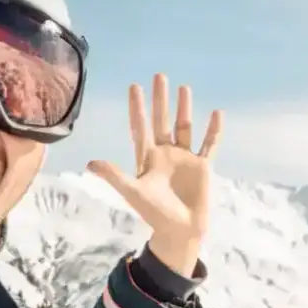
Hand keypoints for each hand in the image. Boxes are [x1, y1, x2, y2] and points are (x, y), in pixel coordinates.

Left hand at [87, 74, 224, 277]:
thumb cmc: (153, 213)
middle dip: (160, 100)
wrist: (179, 231)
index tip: (134, 87)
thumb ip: (114, 176)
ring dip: (184, 108)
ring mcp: (185, 158)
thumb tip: (91, 163)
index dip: (137, 108)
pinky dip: (213, 130)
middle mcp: (165, 153)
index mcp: (147, 158)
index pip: (141, 127)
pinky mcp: (202, 166)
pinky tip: (217, 113)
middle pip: (162, 121)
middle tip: (159, 76)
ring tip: (184, 87)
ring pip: (184, 127)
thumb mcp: (133, 192)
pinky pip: (210, 144)